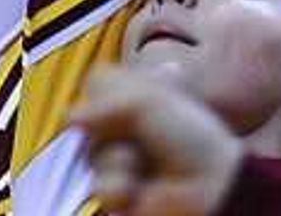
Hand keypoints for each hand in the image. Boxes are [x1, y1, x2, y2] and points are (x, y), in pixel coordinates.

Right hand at [72, 63, 243, 215]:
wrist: (211, 187)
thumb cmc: (188, 138)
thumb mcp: (146, 104)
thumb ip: (102, 103)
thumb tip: (69, 118)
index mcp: (132, 99)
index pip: (95, 84)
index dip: (103, 90)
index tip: (126, 97)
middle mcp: (122, 128)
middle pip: (85, 120)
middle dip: (111, 127)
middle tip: (139, 134)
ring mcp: (118, 162)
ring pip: (90, 154)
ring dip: (118, 159)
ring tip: (143, 166)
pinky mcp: (117, 196)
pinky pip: (100, 186)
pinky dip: (120, 186)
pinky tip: (140, 190)